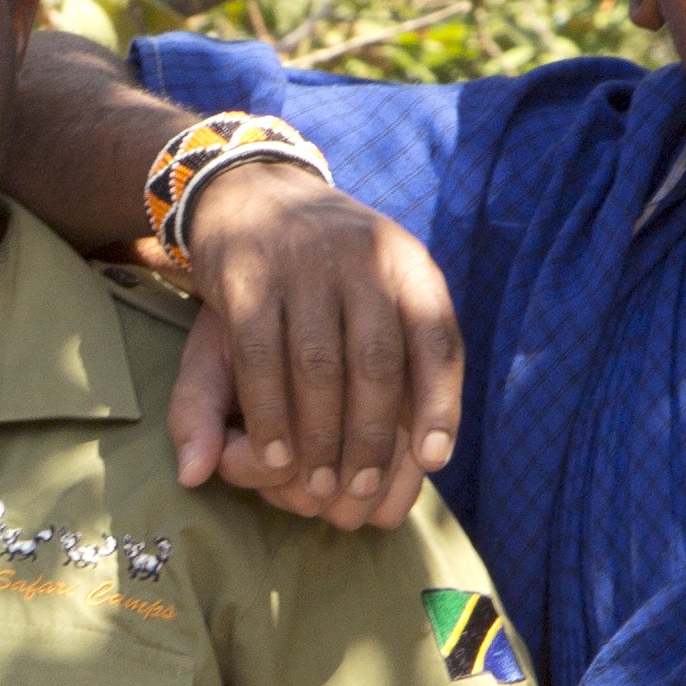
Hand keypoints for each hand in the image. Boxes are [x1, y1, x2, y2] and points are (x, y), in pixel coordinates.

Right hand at [168, 158, 462, 526]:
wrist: (251, 195)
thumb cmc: (323, 276)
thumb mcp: (370, 306)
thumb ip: (408, 374)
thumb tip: (438, 463)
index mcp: (406, 262)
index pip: (437, 337)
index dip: (440, 401)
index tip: (433, 459)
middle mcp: (360, 255)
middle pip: (376, 362)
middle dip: (370, 437)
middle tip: (356, 491)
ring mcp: (300, 262)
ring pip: (318, 365)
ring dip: (319, 435)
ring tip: (316, 485)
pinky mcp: (244, 275)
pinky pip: (259, 357)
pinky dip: (268, 412)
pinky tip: (273, 454)